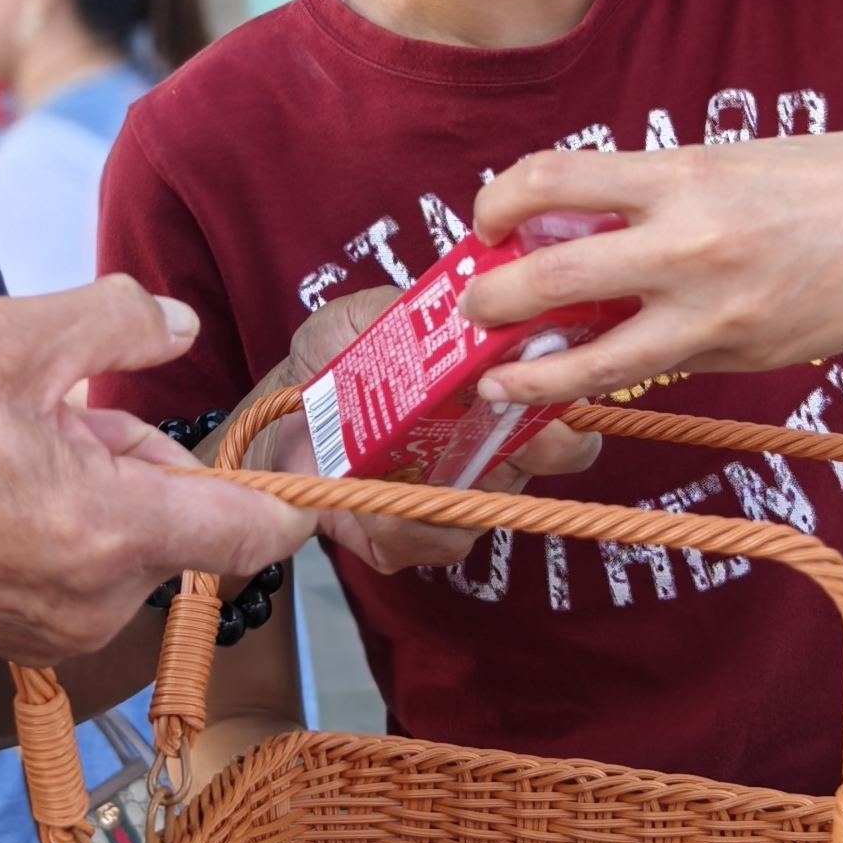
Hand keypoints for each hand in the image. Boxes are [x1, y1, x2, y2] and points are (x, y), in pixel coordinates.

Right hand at [0, 280, 312, 656]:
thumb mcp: (6, 340)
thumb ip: (116, 320)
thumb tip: (181, 324)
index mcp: (114, 532)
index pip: (256, 533)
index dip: (287, 491)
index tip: (289, 453)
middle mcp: (104, 600)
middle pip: (180, 513)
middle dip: (136, 454)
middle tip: (50, 413)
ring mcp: (66, 630)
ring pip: (132, 536)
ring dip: (97, 484)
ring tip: (7, 452)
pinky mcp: (32, 639)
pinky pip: (89, 566)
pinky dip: (66, 521)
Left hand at [237, 288, 600, 580]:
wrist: (276, 425)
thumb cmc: (331, 366)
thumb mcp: (359, 320)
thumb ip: (407, 310)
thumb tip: (460, 303)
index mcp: (495, 385)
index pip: (565, 385)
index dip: (564, 384)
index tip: (527, 374)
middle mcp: (496, 443)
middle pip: (563, 452)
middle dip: (540, 444)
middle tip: (487, 426)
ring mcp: (466, 494)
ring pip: (493, 506)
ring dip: (445, 486)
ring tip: (384, 466)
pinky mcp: (422, 537)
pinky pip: (437, 539)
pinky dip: (399, 522)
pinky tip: (364, 499)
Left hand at [457, 0, 842, 403]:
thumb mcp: (743, 163)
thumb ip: (665, 194)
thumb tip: (585, 226)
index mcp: (683, 170)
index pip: (548, 180)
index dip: (498, 203)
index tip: (484, 221)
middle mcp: (689, 237)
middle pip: (542, 276)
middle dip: (488, 300)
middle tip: (467, 311)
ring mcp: (718, 307)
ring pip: (586, 357)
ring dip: (533, 370)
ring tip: (504, 378)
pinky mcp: (751, 353)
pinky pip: (661, 372)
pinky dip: (619, 378)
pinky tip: (599, 383)